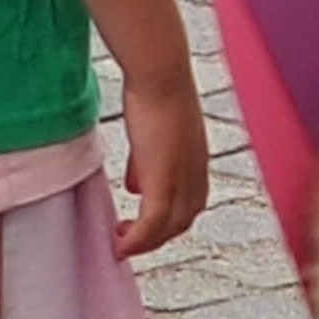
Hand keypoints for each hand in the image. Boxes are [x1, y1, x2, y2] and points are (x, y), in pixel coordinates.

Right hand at [112, 65, 210, 255]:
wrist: (160, 73)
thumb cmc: (157, 89)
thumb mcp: (155, 131)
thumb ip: (148, 159)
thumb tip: (137, 181)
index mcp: (197, 161)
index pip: (189, 203)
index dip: (169, 219)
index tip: (146, 224)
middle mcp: (196, 174)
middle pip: (182, 221)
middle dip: (157, 236)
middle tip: (131, 238)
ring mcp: (182, 179)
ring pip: (168, 228)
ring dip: (146, 242)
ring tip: (123, 243)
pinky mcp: (163, 181)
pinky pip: (150, 225)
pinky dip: (137, 241)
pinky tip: (121, 245)